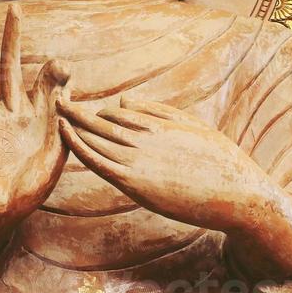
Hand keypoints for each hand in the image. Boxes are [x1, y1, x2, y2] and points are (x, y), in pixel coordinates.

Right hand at [0, 4, 70, 225]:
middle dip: (12, 40)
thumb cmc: (25, 189)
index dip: (52, 73)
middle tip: (16, 11)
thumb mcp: (54, 151)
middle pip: (9, 67)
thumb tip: (68, 74)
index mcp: (35, 121)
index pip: (43, 87)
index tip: (60, 66)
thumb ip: (62, 112)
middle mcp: (9, 112)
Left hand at [58, 97, 275, 231]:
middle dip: (77, 110)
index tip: (80, 110)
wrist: (237, 195)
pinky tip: (64, 133)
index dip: (97, 113)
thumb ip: (158, 114)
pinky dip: (78, 145)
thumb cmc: (221, 164)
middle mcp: (146, 139)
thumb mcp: (192, 128)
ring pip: (97, 137)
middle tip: (56, 97)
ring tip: (54, 109)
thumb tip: (120, 103)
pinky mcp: (135, 183)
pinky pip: (98, 161)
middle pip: (102, 121)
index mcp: (161, 125)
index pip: (118, 114)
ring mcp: (139, 160)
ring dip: (73, 123)